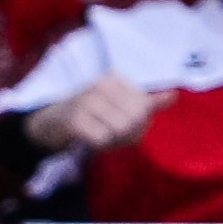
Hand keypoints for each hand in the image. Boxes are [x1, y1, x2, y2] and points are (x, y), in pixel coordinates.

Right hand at [25, 74, 163, 153]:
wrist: (48, 124)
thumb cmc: (89, 114)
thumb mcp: (117, 103)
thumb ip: (147, 102)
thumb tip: (174, 96)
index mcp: (114, 78)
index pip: (144, 107)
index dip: (138, 124)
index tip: (119, 123)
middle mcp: (100, 84)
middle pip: (135, 119)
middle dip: (127, 134)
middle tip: (110, 134)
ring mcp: (86, 100)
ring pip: (121, 129)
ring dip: (113, 141)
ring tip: (100, 136)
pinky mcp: (74, 119)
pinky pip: (103, 138)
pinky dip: (99, 145)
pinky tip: (89, 139)